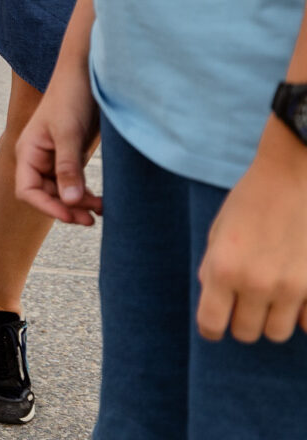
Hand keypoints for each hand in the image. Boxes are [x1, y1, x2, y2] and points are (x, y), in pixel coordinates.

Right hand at [15, 57, 101, 225]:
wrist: (88, 72)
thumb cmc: (71, 97)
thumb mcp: (69, 134)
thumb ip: (68, 169)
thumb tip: (71, 203)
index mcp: (27, 152)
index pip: (28, 191)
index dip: (47, 207)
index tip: (72, 215)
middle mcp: (37, 158)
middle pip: (46, 195)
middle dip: (67, 208)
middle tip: (92, 219)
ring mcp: (55, 157)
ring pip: (62, 191)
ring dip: (79, 203)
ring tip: (102, 210)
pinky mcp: (71, 155)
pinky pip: (74, 182)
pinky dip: (86, 193)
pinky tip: (101, 200)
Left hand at [196, 121, 306, 342]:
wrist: (294, 176)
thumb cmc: (251, 200)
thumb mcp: (218, 231)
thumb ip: (212, 268)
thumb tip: (214, 301)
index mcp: (222, 268)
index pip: (211, 324)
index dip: (211, 328)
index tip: (216, 325)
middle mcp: (255, 283)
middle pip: (246, 333)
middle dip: (242, 321)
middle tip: (245, 303)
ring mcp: (291, 287)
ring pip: (277, 333)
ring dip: (272, 319)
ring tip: (271, 297)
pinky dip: (302, 315)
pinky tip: (297, 295)